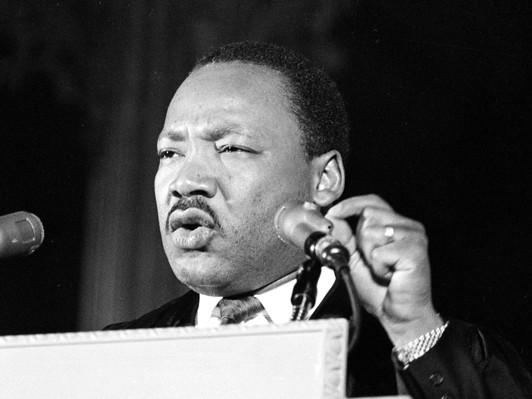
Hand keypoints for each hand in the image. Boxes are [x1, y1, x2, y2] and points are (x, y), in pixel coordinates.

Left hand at [325, 194, 442, 345]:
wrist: (399, 314)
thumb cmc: (380, 288)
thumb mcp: (354, 257)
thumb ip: (344, 236)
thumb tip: (331, 218)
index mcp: (394, 225)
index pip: (371, 202)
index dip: (350, 205)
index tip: (332, 212)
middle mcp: (407, 226)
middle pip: (368, 214)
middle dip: (360, 240)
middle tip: (372, 261)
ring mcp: (413, 236)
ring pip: (371, 231)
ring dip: (369, 255)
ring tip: (382, 269)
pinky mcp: (415, 250)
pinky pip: (379, 252)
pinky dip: (378, 267)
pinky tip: (389, 275)